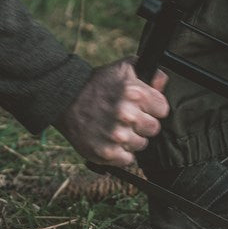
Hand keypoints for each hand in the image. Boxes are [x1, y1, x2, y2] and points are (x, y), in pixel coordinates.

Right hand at [54, 58, 168, 166]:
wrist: (65, 100)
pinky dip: (120, 153)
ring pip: (141, 144)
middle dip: (142, 123)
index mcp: (134, 93)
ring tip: (115, 128)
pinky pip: (128, 159)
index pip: (162, 109)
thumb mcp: (122, 69)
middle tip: (126, 118)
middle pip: (153, 128)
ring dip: (131, 139)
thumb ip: (148, 74)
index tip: (142, 107)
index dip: (153, 108)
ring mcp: (117, 135)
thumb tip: (162, 82)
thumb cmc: (96, 85)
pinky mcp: (107, 153)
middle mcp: (126, 114)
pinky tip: (110, 140)